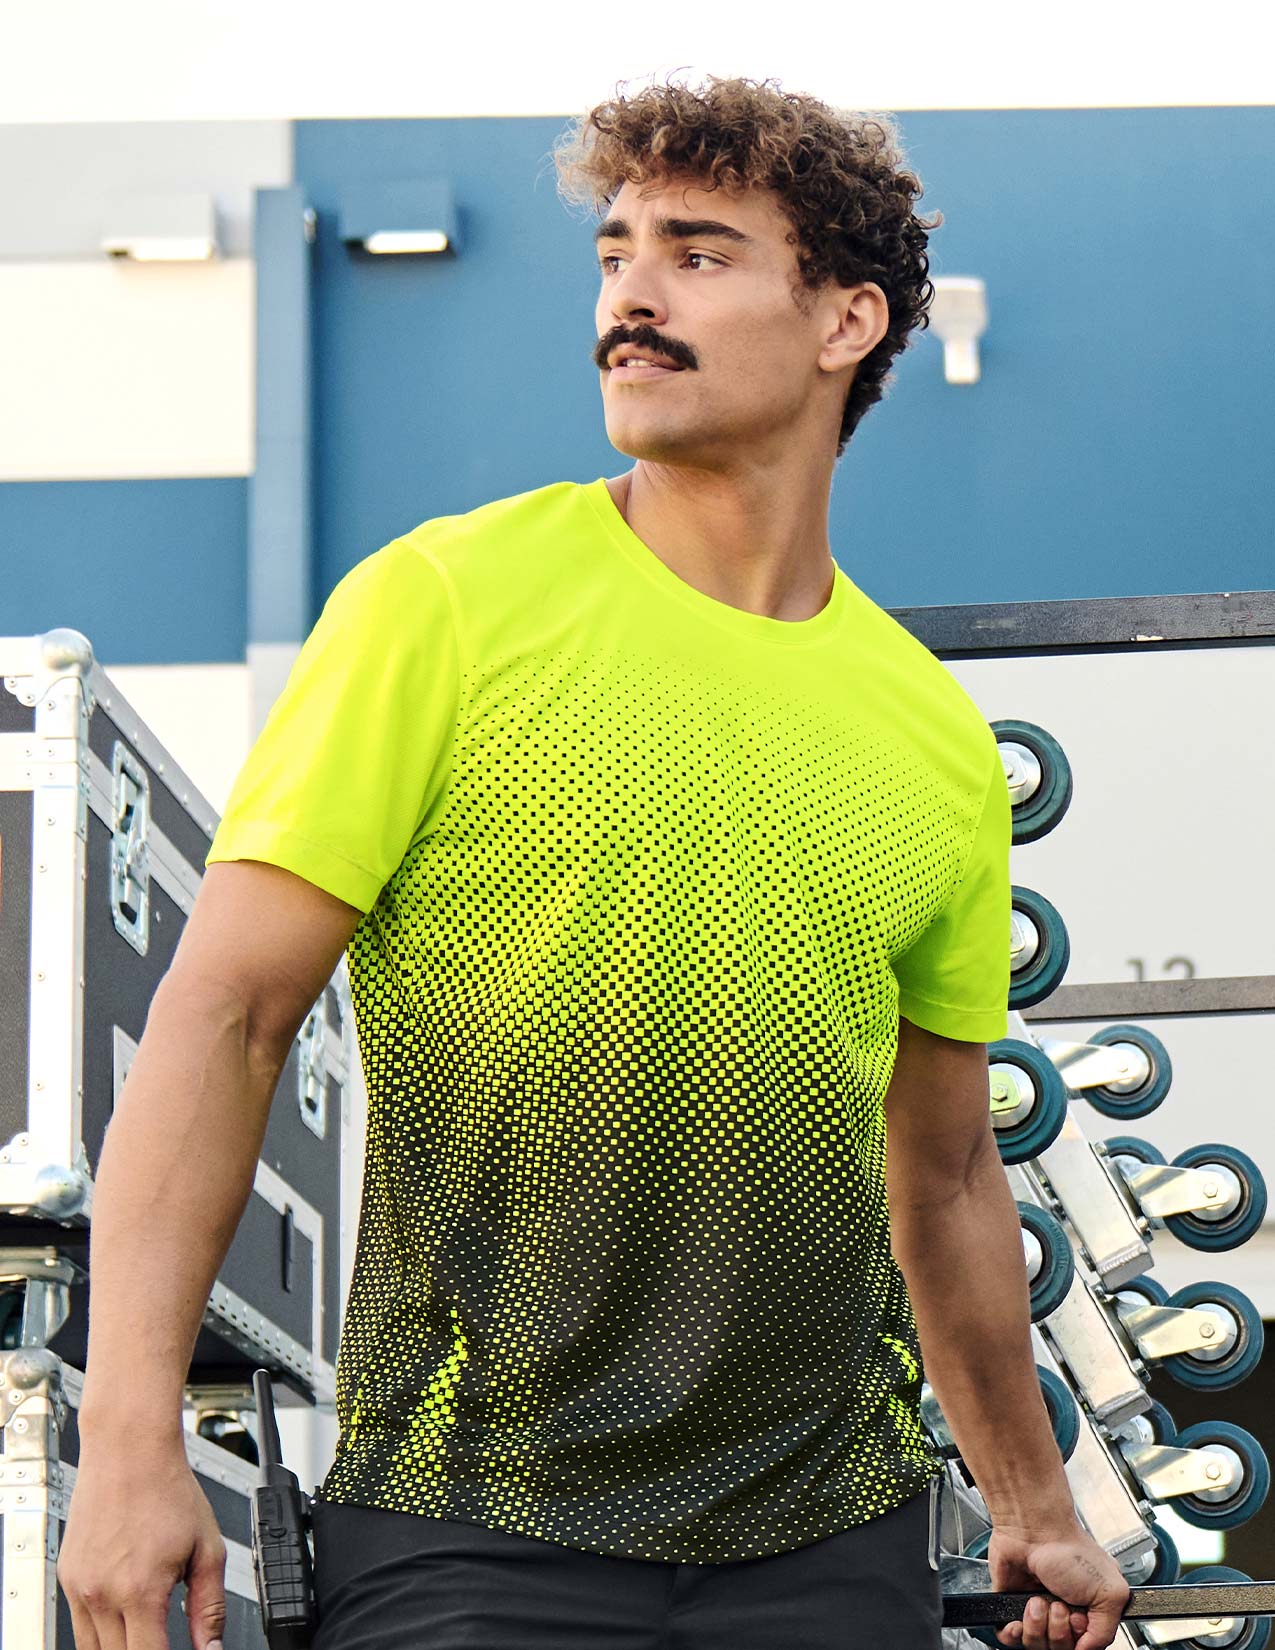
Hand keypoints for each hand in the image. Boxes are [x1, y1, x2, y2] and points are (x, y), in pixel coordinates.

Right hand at [58, 1444, 225, 1649]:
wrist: (128, 1451)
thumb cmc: (168, 1490)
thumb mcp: (207, 1548)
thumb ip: (209, 1606)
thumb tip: (210, 1647)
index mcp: (141, 1590)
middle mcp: (103, 1594)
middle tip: (163, 1638)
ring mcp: (80, 1588)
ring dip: (120, 1649)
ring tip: (145, 1631)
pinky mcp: (68, 1578)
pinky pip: (79, 1626)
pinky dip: (101, 1631)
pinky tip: (124, 1616)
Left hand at [988, 1520, 1131, 1649]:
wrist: (1032, 1529)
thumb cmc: (1069, 1549)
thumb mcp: (1109, 1593)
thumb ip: (1105, 1632)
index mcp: (1089, 1611)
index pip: (1085, 1648)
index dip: (1080, 1640)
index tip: (1078, 1619)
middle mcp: (1064, 1613)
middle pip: (1060, 1649)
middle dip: (1059, 1629)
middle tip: (1059, 1602)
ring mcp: (1038, 1611)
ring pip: (1036, 1646)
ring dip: (1037, 1624)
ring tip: (1039, 1598)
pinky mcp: (1012, 1606)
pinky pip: (1011, 1638)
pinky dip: (1013, 1631)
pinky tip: (1020, 1614)